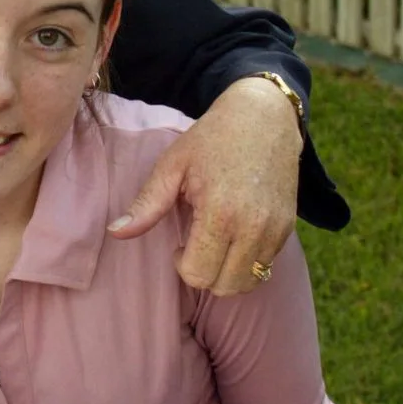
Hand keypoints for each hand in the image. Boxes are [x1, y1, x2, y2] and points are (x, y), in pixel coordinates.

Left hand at [108, 76, 302, 295]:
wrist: (264, 117)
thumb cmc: (212, 139)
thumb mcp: (172, 166)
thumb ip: (146, 205)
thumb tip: (115, 233)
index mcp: (220, 213)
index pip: (198, 274)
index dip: (182, 265)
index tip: (179, 244)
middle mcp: (252, 227)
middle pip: (223, 286)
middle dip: (203, 274)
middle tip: (196, 246)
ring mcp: (275, 229)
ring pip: (247, 283)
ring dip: (226, 274)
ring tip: (215, 244)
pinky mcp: (288, 228)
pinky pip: (265, 268)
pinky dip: (246, 264)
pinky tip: (234, 238)